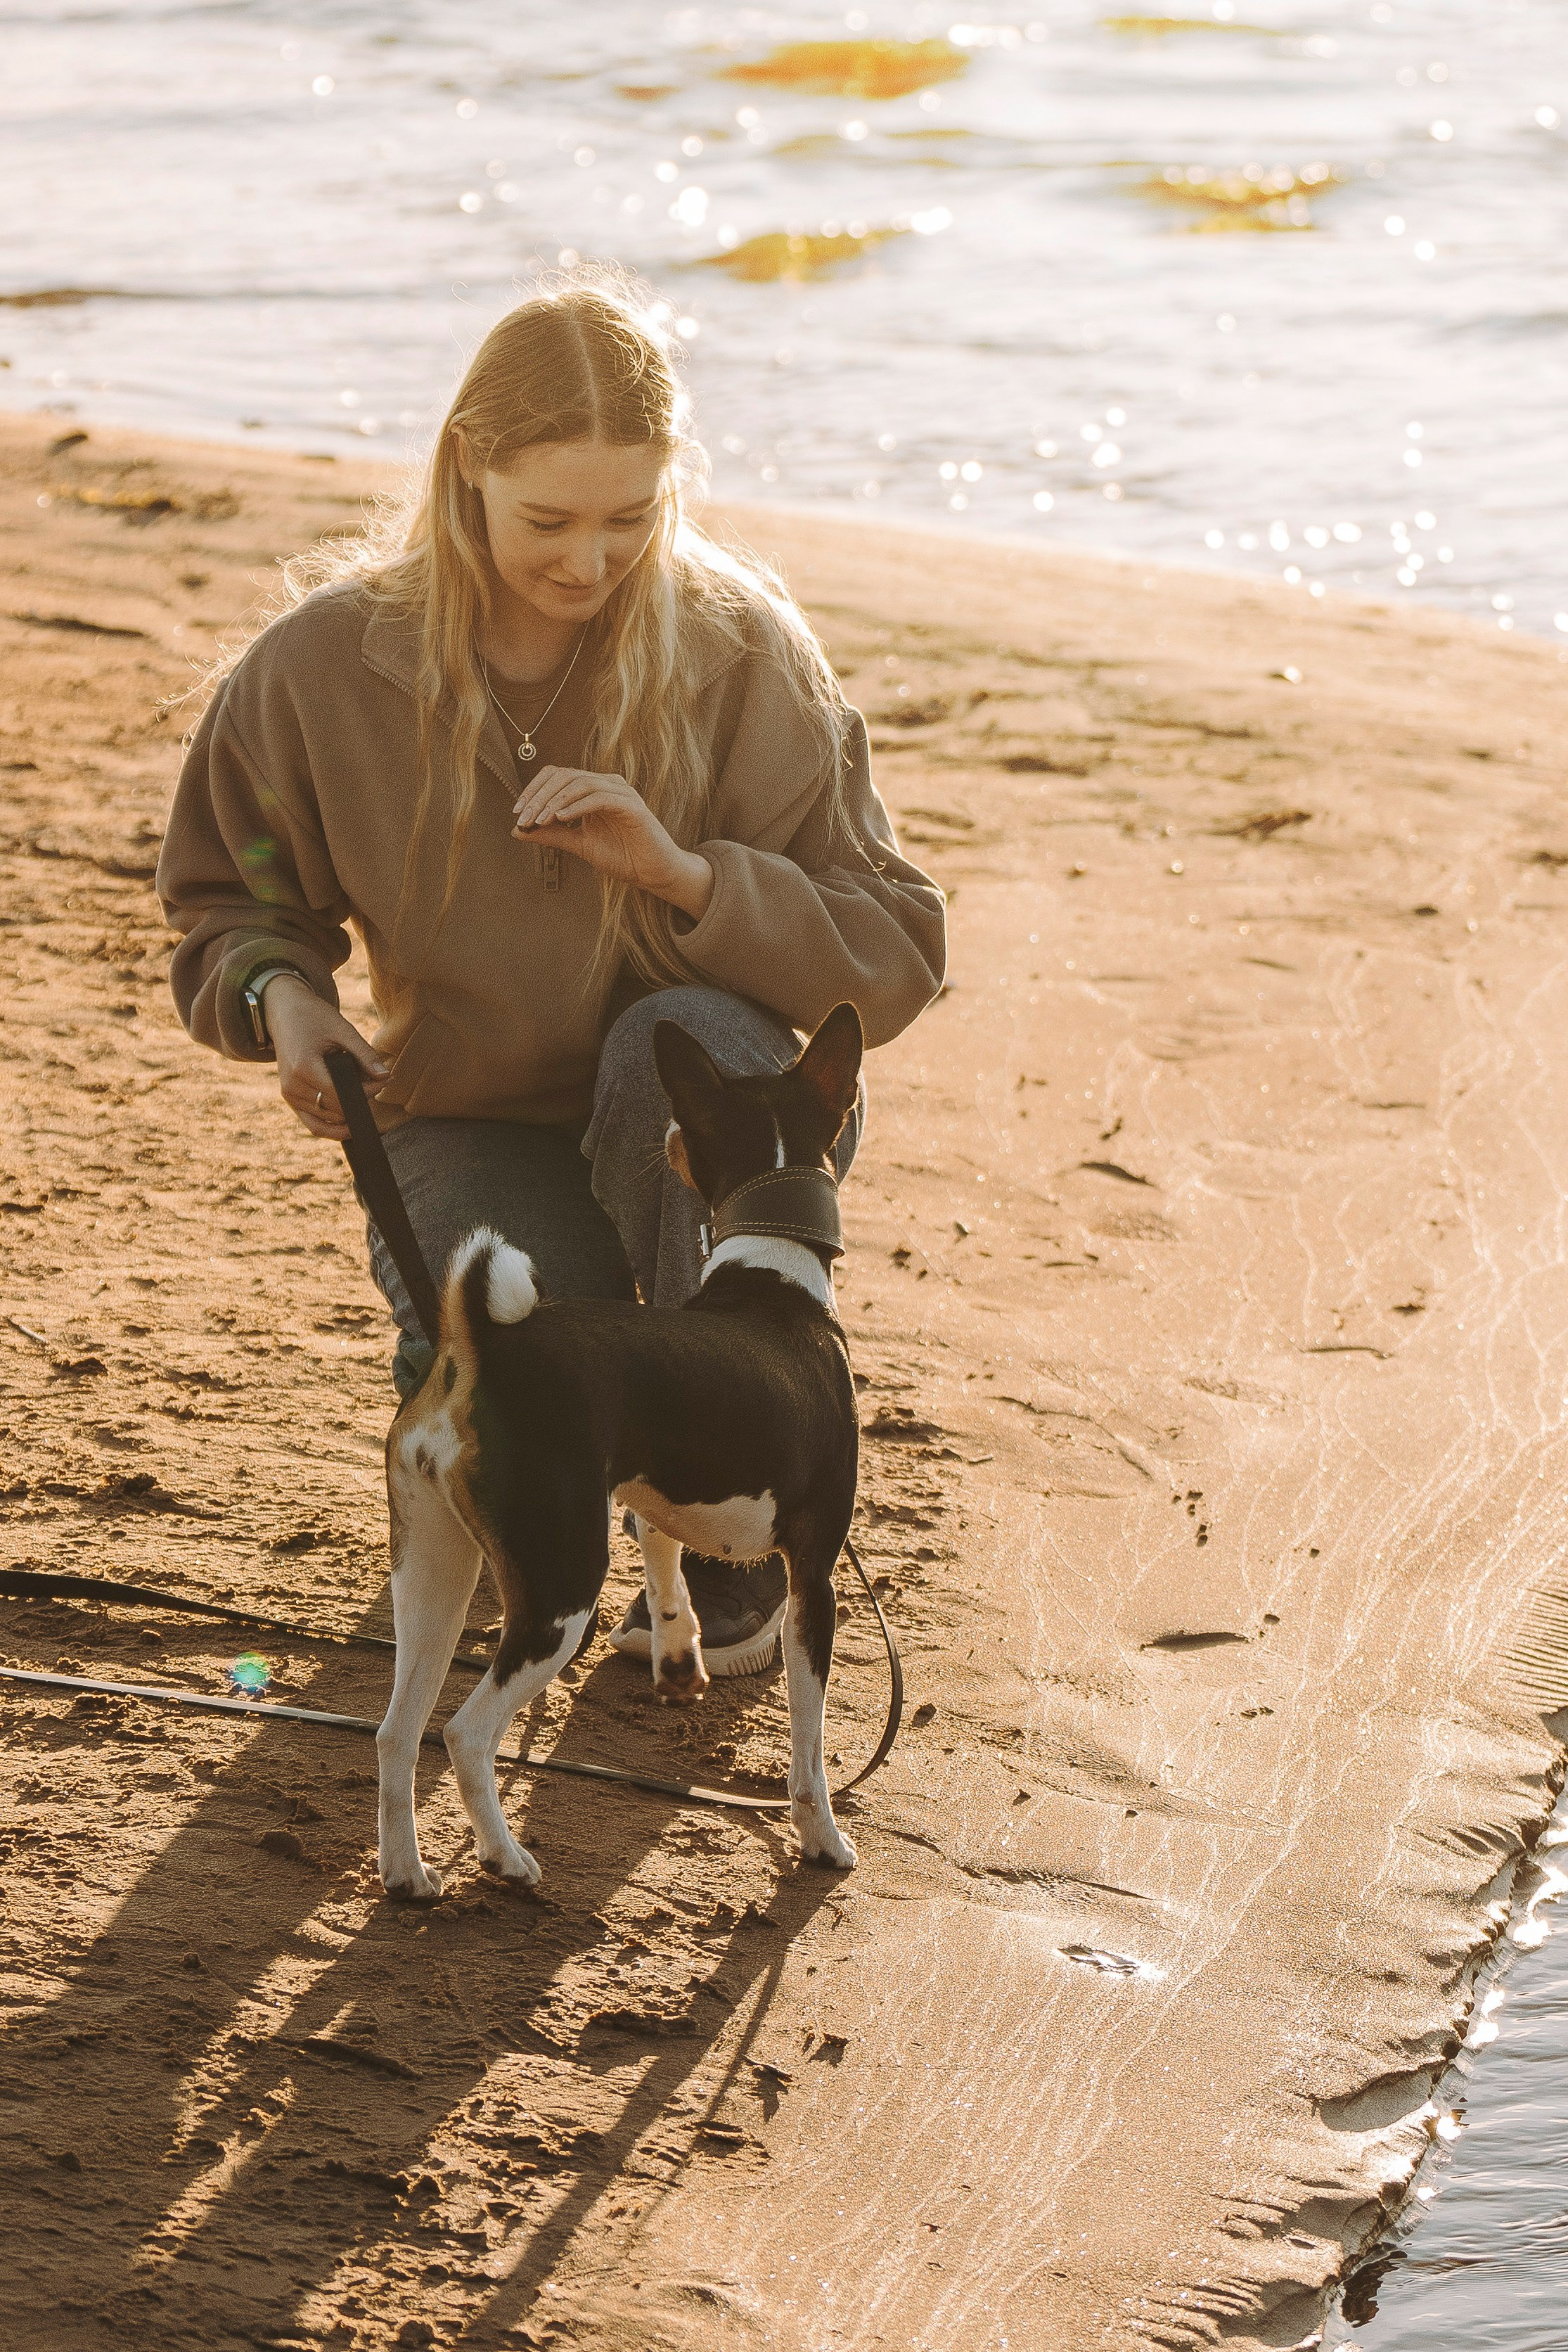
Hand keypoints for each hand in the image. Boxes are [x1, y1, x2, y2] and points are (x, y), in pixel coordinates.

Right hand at [263, 974, 387, 1141]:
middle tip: (379, 1083)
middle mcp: (292, 1086)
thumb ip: (365, 1054)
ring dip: (349, 1111)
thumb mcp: (342, 1030)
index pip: (342, 1095)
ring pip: (328, 1120)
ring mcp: (289, 1095)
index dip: (367, 1091)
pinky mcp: (290, 1099)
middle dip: (361, 1100)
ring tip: (364, 1091)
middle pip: (337, 1110)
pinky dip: (332, 1127)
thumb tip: (386, 1076)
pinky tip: (351, 1122)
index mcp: (303, 1067)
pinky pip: (313, 1124)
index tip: (385, 1080)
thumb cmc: (314, 1017)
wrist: (284, 1012)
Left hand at [513, 766, 713, 920]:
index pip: (557, 776)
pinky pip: (599, 798)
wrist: (653, 873)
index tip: (517, 813)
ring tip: (539, 820)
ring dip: (554, 801)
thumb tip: (517, 830)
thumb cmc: (622, 856)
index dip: (534, 790)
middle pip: (564, 776)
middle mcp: (607, 784)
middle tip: (524, 817)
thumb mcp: (579, 844)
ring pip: (579, 783)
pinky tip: (561, 819)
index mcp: (594, 789)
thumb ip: (551, 835)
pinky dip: (577, 806)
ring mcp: (621, 792)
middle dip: (540, 796)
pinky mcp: (632, 806)